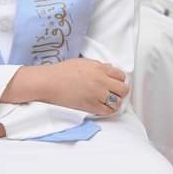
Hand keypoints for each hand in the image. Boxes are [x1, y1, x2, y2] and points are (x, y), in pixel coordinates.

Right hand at [11, 58, 128, 114]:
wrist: (49, 82)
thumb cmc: (62, 71)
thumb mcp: (83, 62)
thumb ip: (99, 65)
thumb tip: (110, 68)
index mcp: (100, 69)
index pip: (121, 76)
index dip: (119, 80)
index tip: (115, 83)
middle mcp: (101, 81)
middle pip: (123, 89)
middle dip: (121, 92)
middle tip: (115, 93)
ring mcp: (96, 94)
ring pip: (117, 102)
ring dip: (115, 102)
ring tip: (109, 102)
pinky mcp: (90, 105)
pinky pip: (107, 111)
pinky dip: (108, 110)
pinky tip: (103, 108)